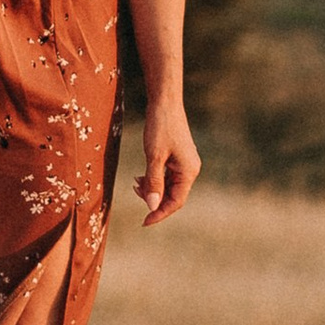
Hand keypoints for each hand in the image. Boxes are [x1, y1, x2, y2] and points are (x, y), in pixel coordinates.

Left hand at [132, 96, 200, 227]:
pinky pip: (166, 175)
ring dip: (152, 188)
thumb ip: (153, 182)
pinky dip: (154, 178)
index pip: (176, 202)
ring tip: (135, 183)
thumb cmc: (160, 127)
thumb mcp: (154, 157)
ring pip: (168, 185)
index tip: (144, 222)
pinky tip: (141, 176)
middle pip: (172, 195)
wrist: (165, 102)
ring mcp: (184, 163)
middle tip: (134, 192)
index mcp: (188, 172)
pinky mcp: (177, 157)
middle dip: (153, 198)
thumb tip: (152, 206)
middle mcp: (189, 169)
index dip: (160, 213)